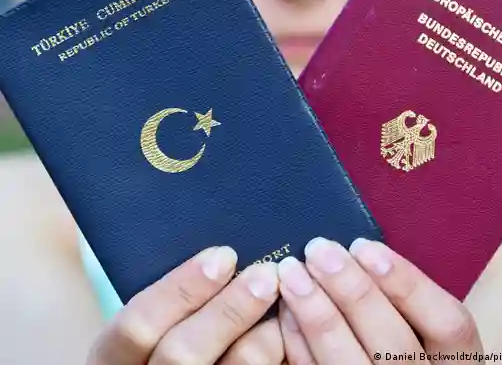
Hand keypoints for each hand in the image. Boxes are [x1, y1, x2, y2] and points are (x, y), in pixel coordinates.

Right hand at [86, 246, 284, 363]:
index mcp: (113, 358)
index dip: (180, 288)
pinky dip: (273, 355)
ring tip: (281, 304)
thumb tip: (220, 252)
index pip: (136, 325)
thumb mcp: (147, 324)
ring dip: (260, 336)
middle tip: (266, 274)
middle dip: (229, 309)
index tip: (223, 255)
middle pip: (182, 353)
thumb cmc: (156, 342)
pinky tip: (283, 332)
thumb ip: (169, 298)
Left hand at [277, 238, 482, 363]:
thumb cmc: (404, 341)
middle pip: (395, 346)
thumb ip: (401, 298)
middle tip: (319, 250)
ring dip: (317, 314)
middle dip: (353, 292)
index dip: (408, 284)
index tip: (364, 245)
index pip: (448, 324)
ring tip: (292, 272)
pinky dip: (299, 343)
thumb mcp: (422, 324)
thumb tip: (355, 250)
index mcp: (457, 362)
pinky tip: (286, 309)